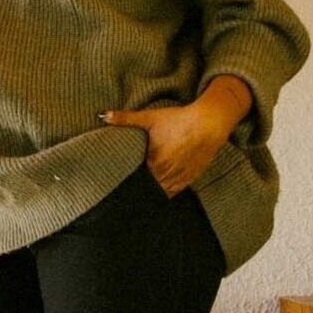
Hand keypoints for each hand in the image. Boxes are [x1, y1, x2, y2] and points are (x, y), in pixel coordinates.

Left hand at [102, 76, 252, 197]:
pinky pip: (177, 190)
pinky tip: (161, 193)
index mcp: (155, 162)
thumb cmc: (178, 119)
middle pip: (151, 189)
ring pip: (164, 192)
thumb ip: (125, 118)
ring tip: (142, 198)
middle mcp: (168, 173)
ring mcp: (181, 176)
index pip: (138, 181)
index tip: (119, 187)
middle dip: (140, 191)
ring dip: (154, 193)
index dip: (129, 185)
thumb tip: (104, 115)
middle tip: (127, 195)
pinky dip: (168, 192)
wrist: (209, 122)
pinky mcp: (192, 176)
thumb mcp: (150, 117)